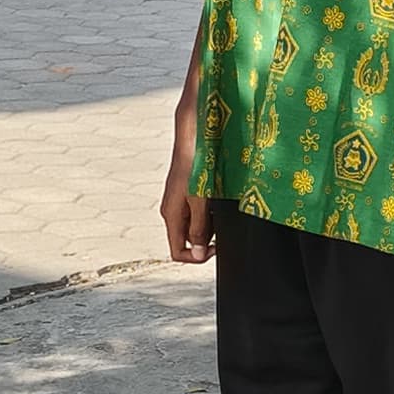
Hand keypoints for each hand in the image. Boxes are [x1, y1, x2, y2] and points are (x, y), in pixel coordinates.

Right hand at [159, 101, 215, 265]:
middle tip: (222, 227)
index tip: (216, 248)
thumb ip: (199, 229)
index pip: (178, 252)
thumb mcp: (200, 201)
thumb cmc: (195, 165)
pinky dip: (209, 212)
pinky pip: (197, 211)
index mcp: (171, 216)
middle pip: (187, 240)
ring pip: (194, 226)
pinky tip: (218, 199)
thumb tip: (199, 253)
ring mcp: (179, 201)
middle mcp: (173, 211)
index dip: (197, 257)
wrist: (195, 136)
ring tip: (220, 210)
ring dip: (210, 225)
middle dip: (206, 240)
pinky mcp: (187, 191)